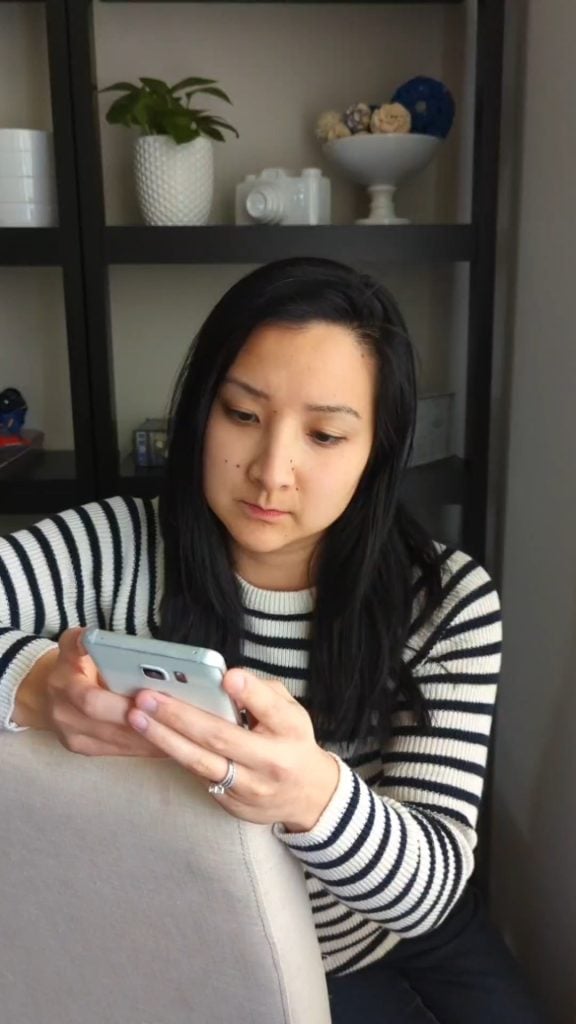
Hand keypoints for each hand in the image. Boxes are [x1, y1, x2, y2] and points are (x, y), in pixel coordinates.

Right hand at [15, 626, 165, 758]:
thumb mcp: (73, 645)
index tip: (149, 700)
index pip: (91, 700)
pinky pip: (119, 751)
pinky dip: (145, 747)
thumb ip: (83, 641)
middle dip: (144, 723)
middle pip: (110, 726)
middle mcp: (65, 715)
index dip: (121, 705)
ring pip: (118, 743)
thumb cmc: (73, 664)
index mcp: (64, 686)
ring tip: (180, 731)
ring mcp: (74, 737)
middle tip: (174, 718)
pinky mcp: (86, 749)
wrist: (49, 693)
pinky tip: (168, 741)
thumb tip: (92, 636)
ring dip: (150, 738)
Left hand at [127, 669, 339, 831]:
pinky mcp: (231, 803)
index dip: (250, 693)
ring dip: (164, 738)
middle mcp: (271, 761)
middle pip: (221, 737)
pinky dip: (174, 754)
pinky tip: (151, 736)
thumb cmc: (291, 742)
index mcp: (290, 731)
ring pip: (200, 762)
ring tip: (137, 717)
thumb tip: (224, 681)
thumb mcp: (291, 711)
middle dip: (180, 715)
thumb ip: (263, 694)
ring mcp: (249, 786)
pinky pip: (198, 775)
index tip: (228, 677)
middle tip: (148, 697)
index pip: (271, 710)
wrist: (308, 796)